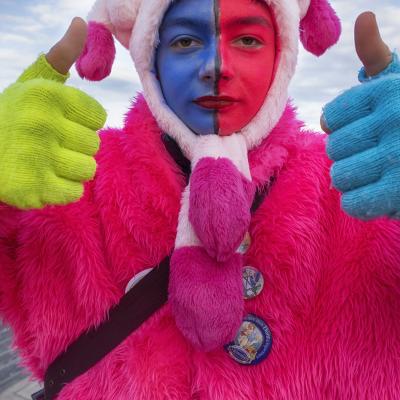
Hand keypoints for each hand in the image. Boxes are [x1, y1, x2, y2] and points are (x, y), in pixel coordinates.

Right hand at [0, 18, 105, 209]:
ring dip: (71, 168)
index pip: (98, 116)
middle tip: (48, 143)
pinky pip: (74, 191)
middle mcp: (41, 123)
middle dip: (75, 145)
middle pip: (94, 144)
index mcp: (46, 95)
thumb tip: (82, 23)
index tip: (59, 120)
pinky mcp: (34, 188)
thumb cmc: (14, 116)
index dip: (82, 121)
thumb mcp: (33, 83)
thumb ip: (61, 56)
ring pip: (87, 169)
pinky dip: (62, 188)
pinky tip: (44, 178)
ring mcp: (36, 157)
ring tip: (47, 160)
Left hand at [322, 12, 399, 218]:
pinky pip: (354, 204)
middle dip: (350, 154)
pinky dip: (362, 203)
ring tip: (379, 172)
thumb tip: (364, 19)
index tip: (361, 128)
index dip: (341, 129)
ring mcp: (399, 158)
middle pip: (334, 150)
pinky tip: (381, 193)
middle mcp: (395, 121)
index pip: (330, 118)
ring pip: (340, 177)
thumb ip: (378, 56)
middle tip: (375, 153)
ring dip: (356, 179)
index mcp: (388, 92)